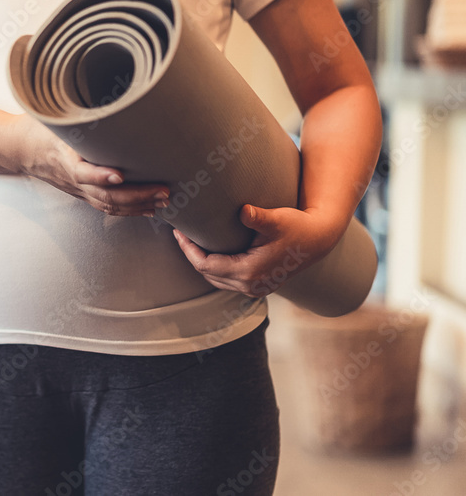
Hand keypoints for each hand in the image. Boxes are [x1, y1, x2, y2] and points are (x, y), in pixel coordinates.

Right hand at [3, 115, 168, 216]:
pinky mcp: (82, 193)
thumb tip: (105, 96)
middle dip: (135, 195)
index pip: (81, 172)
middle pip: (103, 195)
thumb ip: (75, 110)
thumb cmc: (37, 129)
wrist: (19, 149)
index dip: (100, 176)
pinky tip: (147, 208)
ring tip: (162, 199)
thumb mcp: (52, 116)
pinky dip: (129, 210)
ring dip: (137, 205)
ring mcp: (77, 189)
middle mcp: (71, 179)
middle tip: (160, 189)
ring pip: (108, 205)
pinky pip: (106, 207)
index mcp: (62, 157)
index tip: (119, 175)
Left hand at [171, 204, 347, 297]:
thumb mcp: (277, 219)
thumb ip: (258, 217)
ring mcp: (255, 289)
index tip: (178, 231)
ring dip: (202, 262)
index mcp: (250, 272)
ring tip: (190, 241)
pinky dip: (214, 268)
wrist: (320, 239)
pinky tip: (209, 250)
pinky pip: (226, 281)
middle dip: (191, 254)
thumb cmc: (297, 226)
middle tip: (180, 233)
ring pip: (215, 280)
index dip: (188, 249)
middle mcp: (251, 286)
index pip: (205, 265)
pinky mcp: (258, 286)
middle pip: (207, 274)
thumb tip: (244, 211)